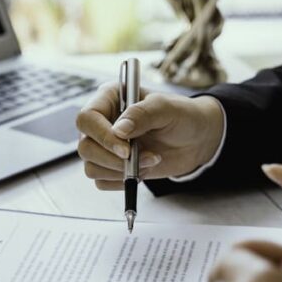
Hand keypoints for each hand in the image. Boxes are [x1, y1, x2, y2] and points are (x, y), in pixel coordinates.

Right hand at [75, 83, 224, 189]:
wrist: (195, 140)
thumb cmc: (182, 116)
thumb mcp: (167, 108)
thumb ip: (143, 114)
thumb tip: (119, 130)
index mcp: (109, 99)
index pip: (87, 119)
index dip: (102, 136)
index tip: (126, 149)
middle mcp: (102, 122)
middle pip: (85, 147)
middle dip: (113, 159)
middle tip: (144, 158)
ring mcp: (105, 146)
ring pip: (91, 167)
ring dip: (121, 171)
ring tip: (150, 161)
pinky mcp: (111, 166)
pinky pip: (102, 182)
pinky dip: (122, 181)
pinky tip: (143, 170)